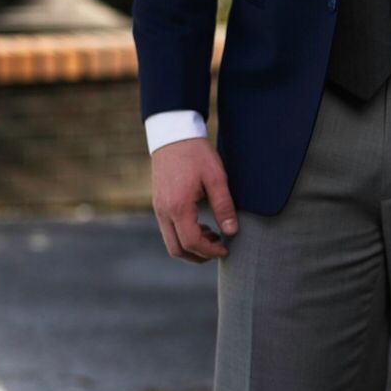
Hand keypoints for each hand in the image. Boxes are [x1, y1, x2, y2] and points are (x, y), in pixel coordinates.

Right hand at [151, 137, 237, 263]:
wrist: (173, 134)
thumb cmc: (196, 154)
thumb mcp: (216, 177)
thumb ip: (224, 206)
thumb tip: (232, 231)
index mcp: (179, 206)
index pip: (192, 242)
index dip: (210, 251)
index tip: (226, 250)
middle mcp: (164, 211)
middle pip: (176, 250)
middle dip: (199, 256)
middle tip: (219, 249)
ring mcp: (158, 208)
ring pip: (171, 242)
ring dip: (191, 247)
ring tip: (213, 236)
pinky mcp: (158, 204)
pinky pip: (168, 230)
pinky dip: (184, 236)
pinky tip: (201, 226)